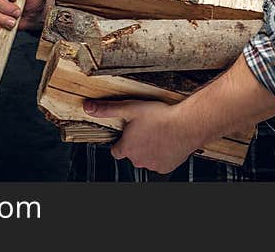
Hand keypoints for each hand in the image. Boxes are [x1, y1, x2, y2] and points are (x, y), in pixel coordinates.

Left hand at [83, 99, 203, 173]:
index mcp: (127, 148)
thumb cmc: (160, 116)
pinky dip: (162, 154)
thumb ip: (107, 109)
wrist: (187, 125)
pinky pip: (160, 162)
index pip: (116, 151)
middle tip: (146, 129)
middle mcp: (138, 160)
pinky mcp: (166, 167)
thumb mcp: (130, 108)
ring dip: (149, 149)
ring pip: (146, 158)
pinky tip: (167, 141)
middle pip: (132, 154)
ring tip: (158, 133)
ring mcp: (152, 165)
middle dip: (136, 144)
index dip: (121, 142)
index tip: (128, 134)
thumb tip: (87, 107)